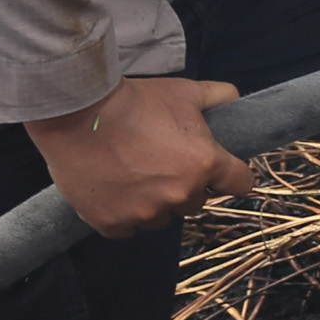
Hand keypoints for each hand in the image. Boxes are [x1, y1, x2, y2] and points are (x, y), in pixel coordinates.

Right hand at [26, 76, 253, 237]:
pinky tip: (112, 192)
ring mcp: (146, 212)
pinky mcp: (113, 223)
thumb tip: (235, 99)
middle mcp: (181, 194)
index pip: (240, 184)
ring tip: (130, 176)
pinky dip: (121, 215)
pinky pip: (127, 228)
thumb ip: (217, 96)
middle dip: (183, 187)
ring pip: (161, 218)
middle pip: (195, 202)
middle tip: (159, 165)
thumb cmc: (135, 101)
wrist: (80, 113)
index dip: (230, 177)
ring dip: (152, 203)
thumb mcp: (184, 91)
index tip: (220, 174)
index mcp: (206, 164)